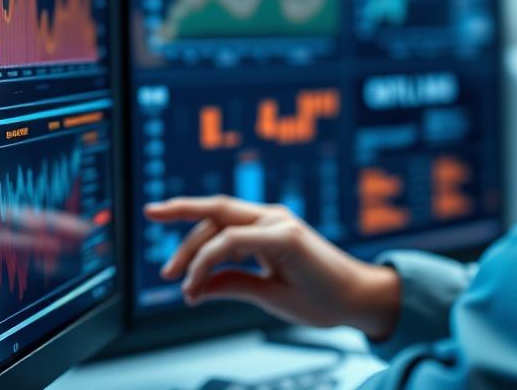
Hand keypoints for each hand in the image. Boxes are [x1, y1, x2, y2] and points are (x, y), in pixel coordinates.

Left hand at [143, 195, 400, 340]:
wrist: (359, 302)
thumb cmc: (320, 297)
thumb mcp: (266, 293)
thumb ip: (233, 283)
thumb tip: (197, 286)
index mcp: (267, 227)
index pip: (219, 216)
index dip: (185, 217)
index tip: (157, 222)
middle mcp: (271, 218)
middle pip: (214, 213)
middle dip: (179, 222)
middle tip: (160, 265)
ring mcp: (279, 224)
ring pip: (220, 222)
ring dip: (191, 250)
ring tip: (179, 283)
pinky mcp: (286, 237)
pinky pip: (234, 241)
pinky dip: (209, 260)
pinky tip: (198, 283)